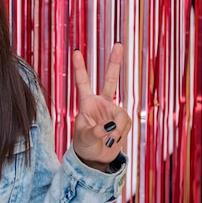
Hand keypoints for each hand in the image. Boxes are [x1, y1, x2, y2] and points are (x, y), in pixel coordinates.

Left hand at [72, 43, 130, 170]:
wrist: (96, 158)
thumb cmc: (84, 145)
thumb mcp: (84, 139)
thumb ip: (94, 131)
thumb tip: (108, 125)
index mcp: (86, 103)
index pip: (83, 82)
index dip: (79, 67)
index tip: (76, 50)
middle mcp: (101, 103)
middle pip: (109, 80)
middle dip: (114, 62)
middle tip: (118, 44)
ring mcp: (113, 111)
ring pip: (120, 114)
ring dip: (115, 130)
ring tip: (106, 139)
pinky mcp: (123, 120)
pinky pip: (125, 124)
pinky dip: (120, 134)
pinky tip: (113, 140)